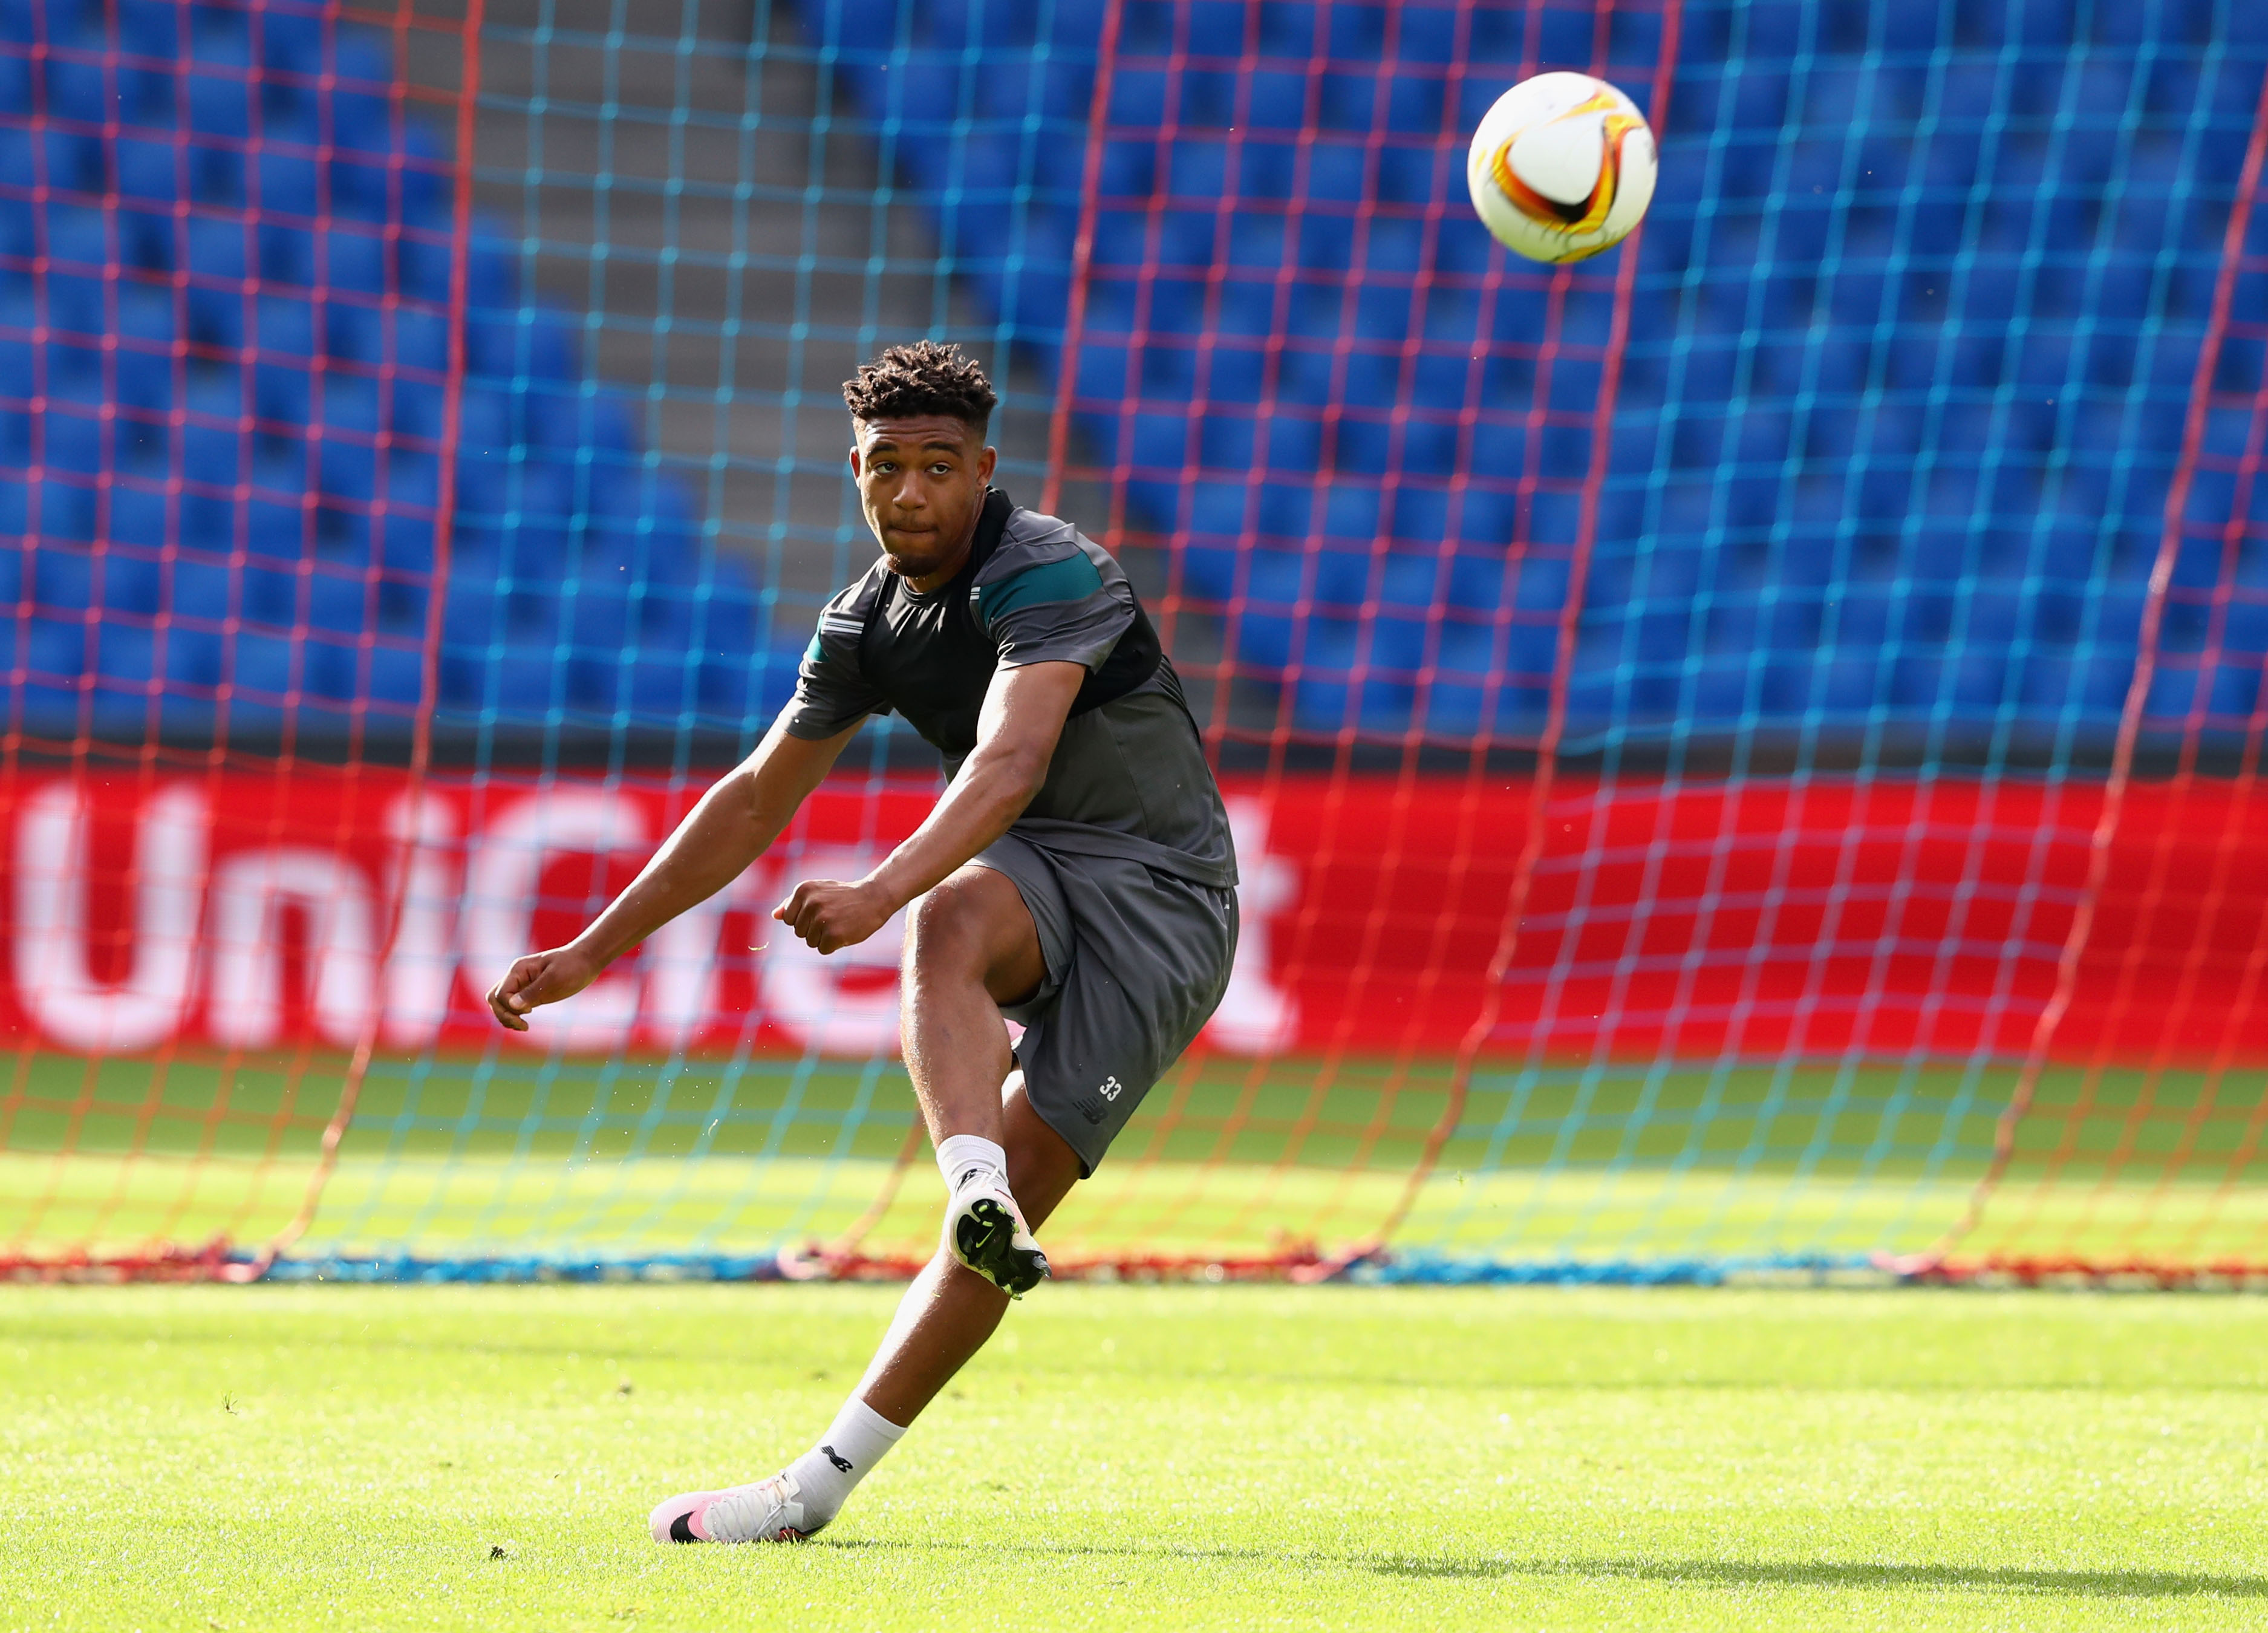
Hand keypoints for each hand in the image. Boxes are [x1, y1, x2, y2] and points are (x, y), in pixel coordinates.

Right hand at [486, 944, 605, 1031]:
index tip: (530, 1010)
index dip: (510, 1007)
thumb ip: (533, 992)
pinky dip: (513, 1017)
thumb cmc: (573, 966)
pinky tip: (524, 1025)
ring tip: (523, 1027)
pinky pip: (512, 1008)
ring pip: (500, 1004)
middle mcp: (516, 977)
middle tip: (523, 1025)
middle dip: (503, 1015)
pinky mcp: (529, 994)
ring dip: (506, 1018)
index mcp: (518, 970)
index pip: (501, 994)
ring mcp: (521, 986)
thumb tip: (513, 1006)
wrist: (586, 961)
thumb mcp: (555, 978)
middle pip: (494, 999)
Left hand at [773, 878, 893, 954]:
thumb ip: (794, 903)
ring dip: (824, 937)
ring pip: (810, 942)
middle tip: (834, 916)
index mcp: (803, 890)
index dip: (805, 920)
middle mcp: (810, 903)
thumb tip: (775, 915)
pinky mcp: (833, 934)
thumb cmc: (844, 896)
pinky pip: (822, 949)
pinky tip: (845, 932)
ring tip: (840, 923)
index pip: (789, 919)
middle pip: (799, 932)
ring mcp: (822, 919)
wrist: (874, 897)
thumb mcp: (818, 892)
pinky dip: (833, 946)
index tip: (823, 910)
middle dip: (815, 929)